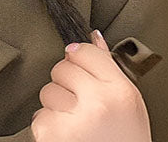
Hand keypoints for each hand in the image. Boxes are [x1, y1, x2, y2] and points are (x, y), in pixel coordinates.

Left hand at [30, 29, 152, 141]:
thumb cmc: (125, 141)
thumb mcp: (129, 105)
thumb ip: (109, 69)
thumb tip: (94, 36)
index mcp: (120, 92)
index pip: (84, 50)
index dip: (80, 60)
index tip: (84, 72)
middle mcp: (98, 103)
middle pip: (62, 66)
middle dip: (68, 84)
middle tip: (84, 106)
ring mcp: (73, 120)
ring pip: (47, 90)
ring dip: (57, 106)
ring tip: (78, 125)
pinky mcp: (52, 134)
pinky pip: (39, 114)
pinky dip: (49, 126)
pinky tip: (68, 136)